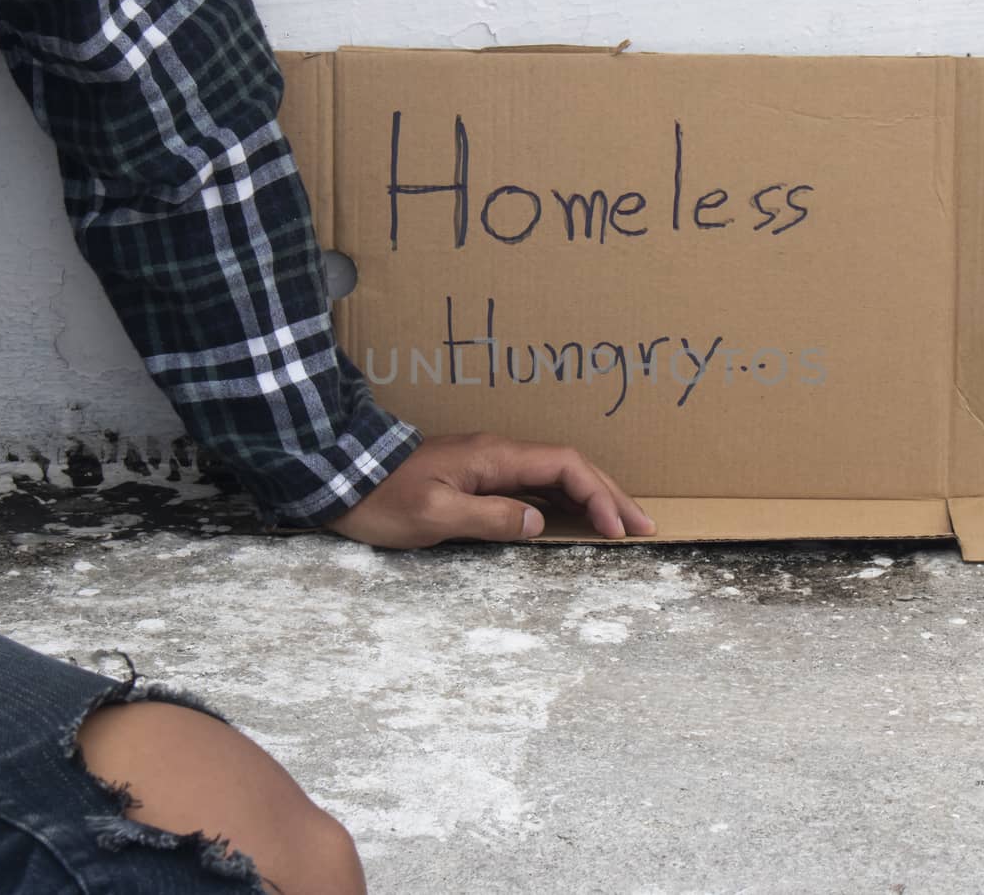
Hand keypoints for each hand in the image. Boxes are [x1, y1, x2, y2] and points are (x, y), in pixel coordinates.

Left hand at [332, 433, 655, 549]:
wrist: (339, 477)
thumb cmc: (381, 498)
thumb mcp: (433, 515)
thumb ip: (490, 518)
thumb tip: (538, 525)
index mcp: (494, 457)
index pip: (565, 467)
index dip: (598, 496)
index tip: (617, 529)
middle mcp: (499, 454)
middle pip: (571, 468)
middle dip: (610, 496)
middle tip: (644, 528)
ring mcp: (490, 464)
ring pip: (557, 477)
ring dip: (592, 499)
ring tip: (622, 527)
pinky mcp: (478, 478)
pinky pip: (535, 487)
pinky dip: (565, 504)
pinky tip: (576, 522)